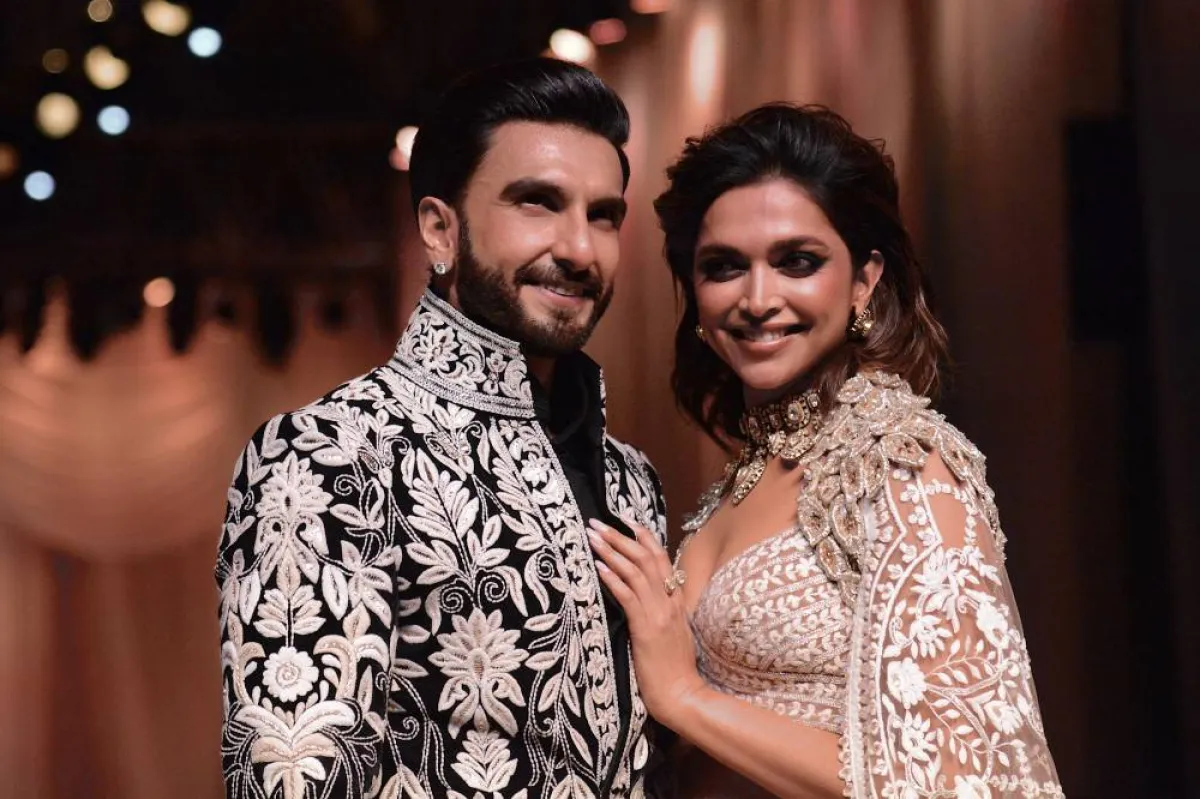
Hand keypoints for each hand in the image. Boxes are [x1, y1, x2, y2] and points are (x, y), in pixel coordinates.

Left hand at [586, 518, 705, 728]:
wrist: (682, 695)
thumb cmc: (674, 669)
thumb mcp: (674, 632)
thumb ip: (664, 611)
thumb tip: (646, 595)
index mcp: (676, 602)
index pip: (662, 559)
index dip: (644, 537)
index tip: (627, 521)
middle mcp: (669, 603)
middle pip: (646, 559)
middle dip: (620, 538)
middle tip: (598, 523)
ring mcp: (659, 615)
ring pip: (636, 572)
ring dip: (612, 552)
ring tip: (593, 537)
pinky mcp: (646, 629)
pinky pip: (628, 597)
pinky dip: (613, 579)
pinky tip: (598, 567)